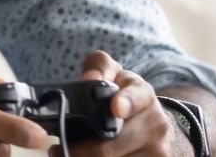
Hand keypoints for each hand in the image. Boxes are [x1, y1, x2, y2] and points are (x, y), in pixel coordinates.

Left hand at [48, 50, 192, 156]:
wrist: (153, 124)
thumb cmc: (124, 97)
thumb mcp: (114, 75)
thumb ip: (100, 67)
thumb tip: (90, 78)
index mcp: (144, 95)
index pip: (136, 97)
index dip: (125, 102)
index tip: (115, 108)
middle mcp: (156, 124)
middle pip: (113, 144)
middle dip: (82, 149)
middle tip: (57, 150)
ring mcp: (158, 151)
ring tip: (66, 156)